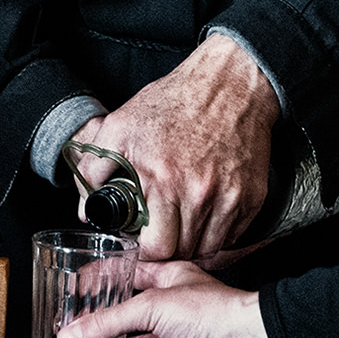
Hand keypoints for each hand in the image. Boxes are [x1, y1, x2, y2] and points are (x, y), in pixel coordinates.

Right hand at [56, 259, 284, 337]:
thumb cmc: (216, 312)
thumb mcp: (152, 307)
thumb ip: (109, 322)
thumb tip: (73, 333)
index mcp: (169, 280)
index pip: (127, 276)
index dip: (101, 282)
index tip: (74, 292)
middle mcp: (174, 310)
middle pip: (129, 319)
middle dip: (100, 329)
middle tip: (72, 336)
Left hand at [69, 33, 276, 261]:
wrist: (231, 84)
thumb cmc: (176, 102)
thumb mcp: (121, 126)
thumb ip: (96, 168)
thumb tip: (87, 209)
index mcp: (163, 179)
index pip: (156, 248)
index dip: (145, 251)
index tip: (142, 242)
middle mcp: (199, 194)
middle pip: (183, 253)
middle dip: (169, 249)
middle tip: (161, 235)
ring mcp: (229, 198)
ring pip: (209, 248)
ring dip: (193, 243)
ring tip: (182, 224)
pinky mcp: (251, 197)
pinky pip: (233, 235)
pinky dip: (218, 232)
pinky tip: (205, 214)